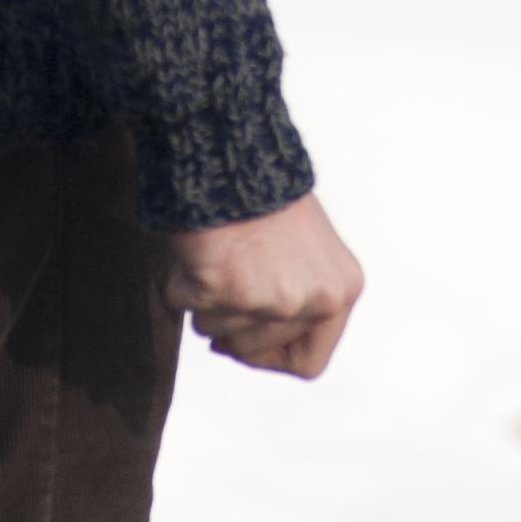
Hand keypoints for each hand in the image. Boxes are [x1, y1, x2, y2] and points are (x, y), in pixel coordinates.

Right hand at [164, 190, 363, 378]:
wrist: (236, 158)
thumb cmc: (266, 199)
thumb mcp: (309, 253)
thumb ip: (298, 299)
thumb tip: (254, 344)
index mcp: (341, 292)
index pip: (309, 363)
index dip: (271, 355)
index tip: (249, 337)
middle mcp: (313, 300)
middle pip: (257, 351)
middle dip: (232, 325)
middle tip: (225, 285)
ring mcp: (272, 298)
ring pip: (218, 333)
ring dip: (206, 302)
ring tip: (217, 256)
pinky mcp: (226, 289)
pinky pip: (185, 307)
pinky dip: (179, 283)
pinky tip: (196, 251)